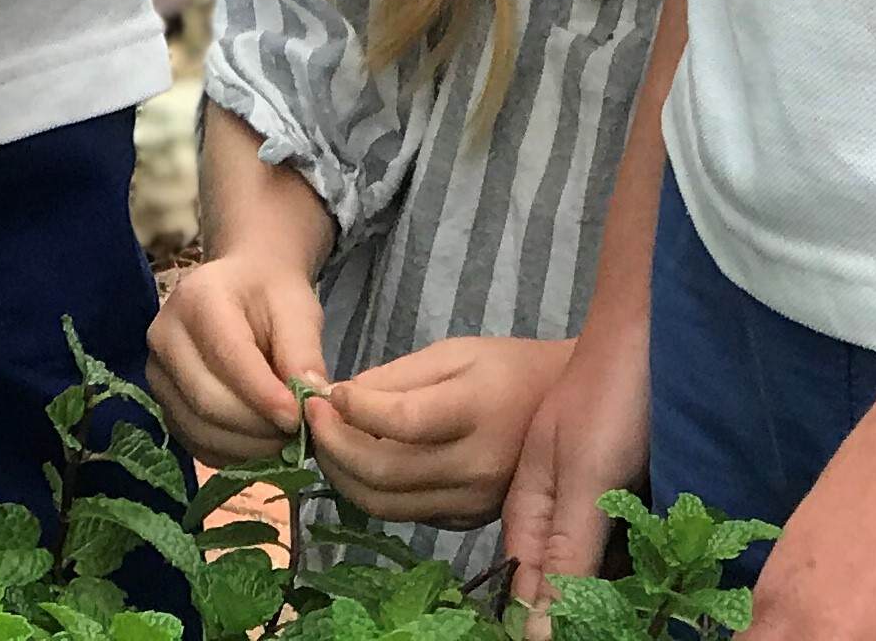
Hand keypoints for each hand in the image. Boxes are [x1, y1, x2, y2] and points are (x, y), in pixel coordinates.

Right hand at [147, 251, 326, 468]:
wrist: (242, 288)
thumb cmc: (271, 294)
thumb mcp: (298, 309)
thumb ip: (303, 353)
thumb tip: (310, 400)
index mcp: (198, 298)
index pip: (228, 358)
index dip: (264, 395)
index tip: (299, 418)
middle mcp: (164, 337)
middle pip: (207, 401)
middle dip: (257, 427)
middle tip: (297, 434)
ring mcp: (157, 374)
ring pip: (198, 429)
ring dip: (246, 446)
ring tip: (283, 439)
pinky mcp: (162, 403)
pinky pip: (193, 443)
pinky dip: (231, 454)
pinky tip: (260, 444)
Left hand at [309, 334, 569, 527]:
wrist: (564, 409)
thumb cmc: (505, 369)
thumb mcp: (453, 353)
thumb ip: (395, 378)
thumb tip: (337, 400)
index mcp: (475, 410)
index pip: (401, 421)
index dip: (352, 410)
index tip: (325, 392)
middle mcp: (476, 466)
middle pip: (382, 474)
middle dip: (333, 447)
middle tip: (312, 417)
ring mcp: (473, 503)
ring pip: (385, 505)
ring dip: (342, 475)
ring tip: (327, 441)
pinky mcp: (468, 523)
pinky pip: (405, 514)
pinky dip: (372, 491)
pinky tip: (361, 462)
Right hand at [502, 308, 648, 628]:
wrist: (668, 324)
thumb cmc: (616, 393)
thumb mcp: (586, 480)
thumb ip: (565, 556)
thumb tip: (533, 636)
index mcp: (532, 503)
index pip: (527, 588)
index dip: (547, 621)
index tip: (583, 635)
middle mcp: (567, 507)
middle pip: (572, 582)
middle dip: (595, 606)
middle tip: (629, 619)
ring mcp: (608, 499)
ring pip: (614, 568)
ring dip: (634, 586)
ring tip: (658, 598)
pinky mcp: (647, 492)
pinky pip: (648, 544)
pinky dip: (661, 560)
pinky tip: (681, 572)